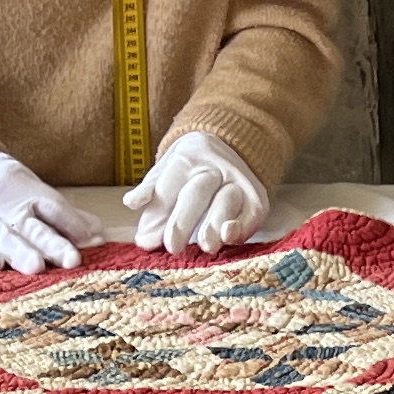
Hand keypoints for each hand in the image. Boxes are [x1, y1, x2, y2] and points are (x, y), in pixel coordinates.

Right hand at [0, 152, 106, 274]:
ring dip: (20, 251)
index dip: (73, 223)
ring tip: (36, 266)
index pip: (54, 208)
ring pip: (4, 237)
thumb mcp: (35, 196)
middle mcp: (8, 210)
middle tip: (71, 259)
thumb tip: (100, 234)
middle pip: (33, 227)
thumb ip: (66, 217)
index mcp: (29, 196)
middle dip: (52, 243)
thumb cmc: (6, 192)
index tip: (92, 239)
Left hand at [123, 130, 265, 255]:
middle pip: (198, 192)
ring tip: (206, 246)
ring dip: (215, 224)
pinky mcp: (256, 195)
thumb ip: (151, 197)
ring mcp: (238, 179)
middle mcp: (214, 166)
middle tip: (173, 248)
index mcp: (186, 158)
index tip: (148, 241)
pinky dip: (243, 226)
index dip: (158, 214)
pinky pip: (252, 211)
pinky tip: (230, 239)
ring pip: (228, 199)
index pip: (170, 186)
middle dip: (184, 221)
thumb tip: (137, 222)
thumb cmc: (189, 167)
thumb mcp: (165, 172)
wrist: (227, 146)